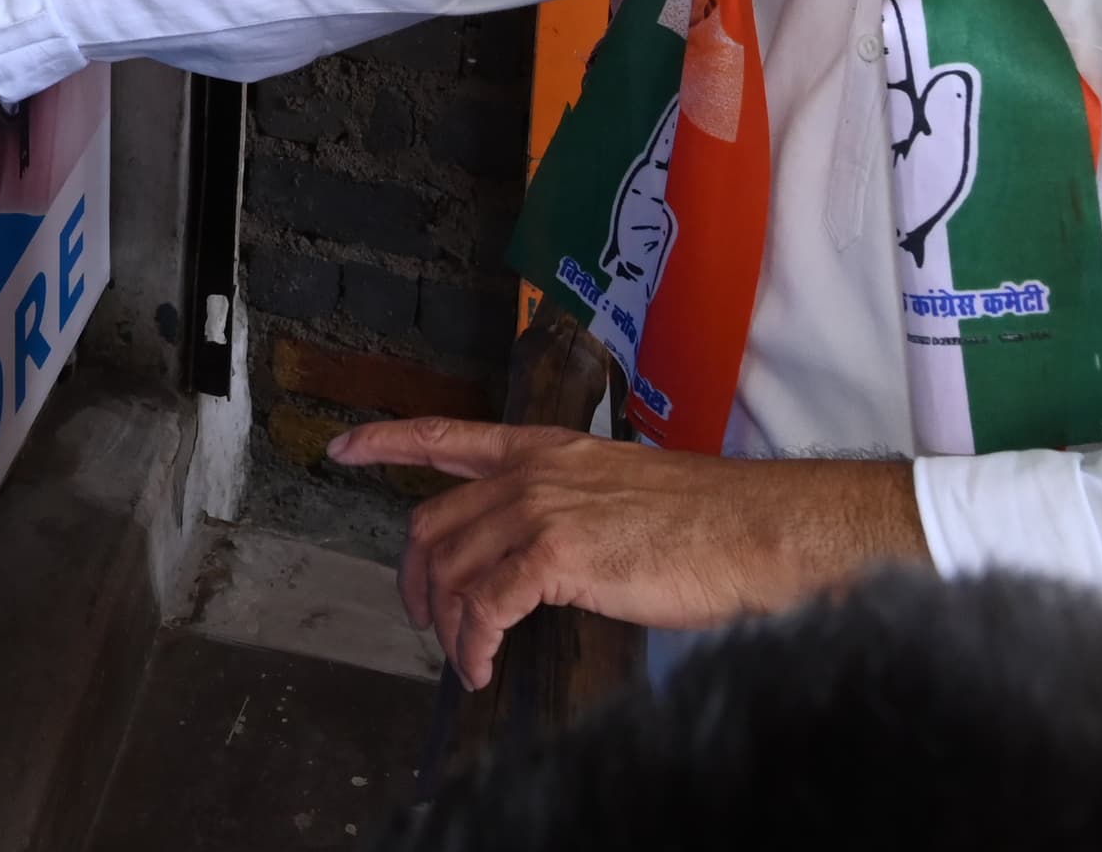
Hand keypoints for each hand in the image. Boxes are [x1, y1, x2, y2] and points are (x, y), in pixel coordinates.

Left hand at [323, 417, 924, 689]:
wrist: (758, 531)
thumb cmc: (705, 521)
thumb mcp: (617, 492)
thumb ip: (565, 506)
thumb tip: (534, 550)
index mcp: (544, 449)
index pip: (443, 435)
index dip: (386, 442)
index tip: (343, 448)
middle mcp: (531, 472)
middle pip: (435, 523)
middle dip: (418, 578)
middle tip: (427, 619)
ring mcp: (540, 510)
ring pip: (455, 571)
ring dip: (452, 626)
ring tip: (471, 660)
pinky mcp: (557, 556)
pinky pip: (486, 606)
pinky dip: (476, 644)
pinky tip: (486, 666)